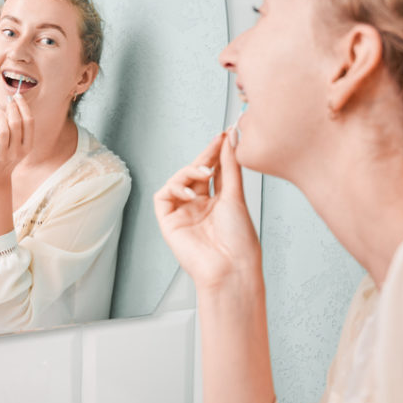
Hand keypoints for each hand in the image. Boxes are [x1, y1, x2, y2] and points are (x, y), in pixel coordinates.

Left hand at [0, 94, 33, 185]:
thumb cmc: (6, 156)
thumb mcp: (19, 145)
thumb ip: (19, 128)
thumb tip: (15, 103)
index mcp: (28, 146)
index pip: (29, 122)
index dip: (23, 106)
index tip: (17, 96)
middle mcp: (17, 151)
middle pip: (16, 123)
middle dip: (11, 108)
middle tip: (8, 101)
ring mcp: (2, 155)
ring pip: (3, 130)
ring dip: (0, 119)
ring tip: (0, 116)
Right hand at [154, 129, 261, 291]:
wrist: (230, 267)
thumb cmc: (239, 240)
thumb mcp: (236, 195)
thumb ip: (230, 166)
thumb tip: (231, 139)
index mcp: (218, 203)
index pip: (214, 172)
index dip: (216, 153)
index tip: (224, 136)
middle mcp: (200, 207)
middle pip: (195, 173)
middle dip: (205, 157)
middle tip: (215, 143)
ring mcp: (184, 213)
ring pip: (178, 181)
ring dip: (190, 171)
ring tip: (204, 172)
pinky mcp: (169, 222)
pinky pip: (163, 196)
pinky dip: (174, 187)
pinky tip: (189, 191)